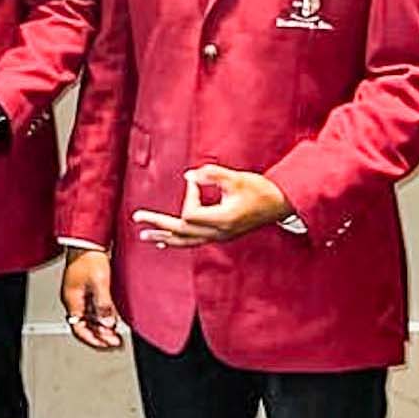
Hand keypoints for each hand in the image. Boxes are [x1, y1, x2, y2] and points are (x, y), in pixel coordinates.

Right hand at [61, 247, 122, 349]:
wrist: (87, 240)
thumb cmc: (89, 257)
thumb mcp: (99, 282)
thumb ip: (103, 305)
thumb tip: (108, 323)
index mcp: (72, 300)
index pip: (79, 329)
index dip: (94, 340)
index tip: (108, 345)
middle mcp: (73, 299)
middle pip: (84, 326)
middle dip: (100, 336)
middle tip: (115, 343)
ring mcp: (79, 294)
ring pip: (89, 318)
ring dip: (102, 328)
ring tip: (116, 334)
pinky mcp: (86, 288)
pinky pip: (93, 309)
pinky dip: (102, 317)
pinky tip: (113, 320)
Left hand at [131, 164, 294, 247]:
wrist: (281, 204)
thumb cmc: (260, 189)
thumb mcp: (235, 178)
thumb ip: (210, 175)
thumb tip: (188, 176)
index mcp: (222, 220)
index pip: (191, 214)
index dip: (189, 196)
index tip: (195, 182)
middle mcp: (219, 233)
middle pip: (182, 232)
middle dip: (158, 224)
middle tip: (137, 217)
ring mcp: (220, 237)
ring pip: (187, 242)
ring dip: (165, 237)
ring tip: (146, 236)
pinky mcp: (221, 235)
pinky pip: (195, 241)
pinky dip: (178, 240)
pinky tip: (165, 241)